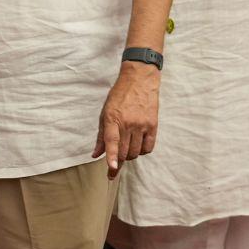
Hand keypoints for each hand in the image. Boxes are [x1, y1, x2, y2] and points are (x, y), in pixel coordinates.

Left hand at [92, 61, 159, 178]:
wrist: (139, 79)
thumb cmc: (120, 96)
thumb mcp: (105, 112)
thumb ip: (101, 135)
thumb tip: (96, 154)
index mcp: (112, 118)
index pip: (112, 141)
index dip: (111, 157)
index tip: (112, 168)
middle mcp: (127, 122)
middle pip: (123, 152)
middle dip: (118, 161)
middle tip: (114, 166)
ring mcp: (141, 124)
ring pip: (136, 152)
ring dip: (130, 155)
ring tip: (127, 148)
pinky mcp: (153, 125)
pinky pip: (148, 147)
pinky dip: (143, 151)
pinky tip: (138, 145)